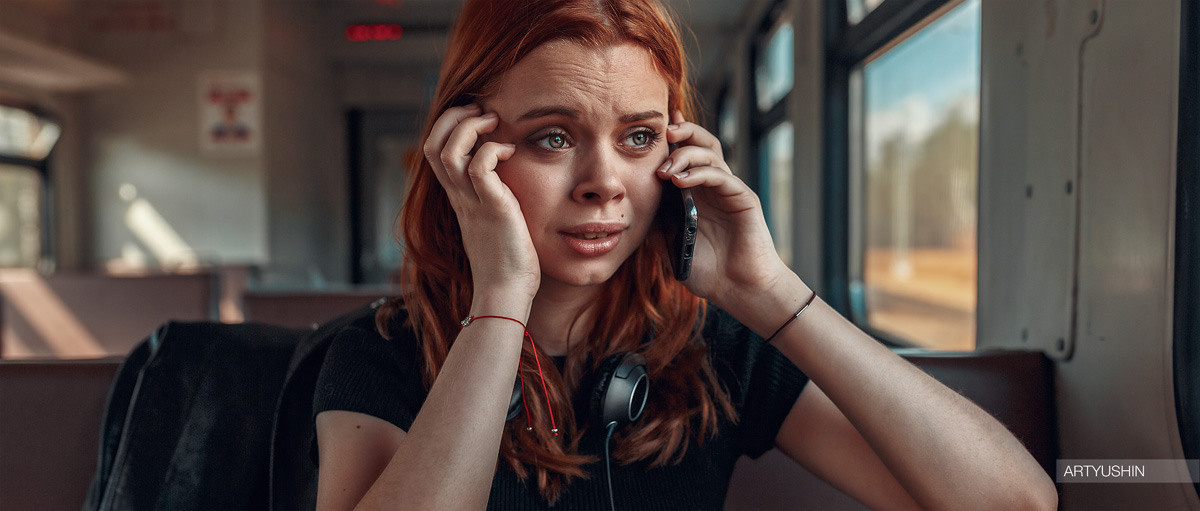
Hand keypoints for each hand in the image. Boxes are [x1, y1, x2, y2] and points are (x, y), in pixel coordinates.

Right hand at [424, 104, 539, 299]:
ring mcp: (472, 202)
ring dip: (470, 127)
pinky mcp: (492, 208)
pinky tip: (510, 152)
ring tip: (493, 122)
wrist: (505, 292)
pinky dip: (493, 150)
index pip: (435, 152)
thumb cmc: (507, 262)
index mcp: (458, 198)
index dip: (449, 127)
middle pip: (432, 145)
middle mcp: (459, 197)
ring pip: (448, 152)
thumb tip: (509, 179)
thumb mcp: (496, 221)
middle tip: (481, 111)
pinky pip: (479, 167)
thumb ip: (495, 198)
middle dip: (452, 118)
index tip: (476, 118)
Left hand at [657, 111, 792, 308]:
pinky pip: (721, 176)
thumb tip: (631, 206)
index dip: (672, 138)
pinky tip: (680, 181)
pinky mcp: (743, 198)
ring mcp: (729, 190)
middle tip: (663, 132)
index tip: (652, 129)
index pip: (686, 154)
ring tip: (665, 170)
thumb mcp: (669, 245)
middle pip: (702, 143)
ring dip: (686, 155)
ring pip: (711, 154)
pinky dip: (700, 173)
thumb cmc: (706, 270)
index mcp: (696, 192)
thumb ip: (655, 223)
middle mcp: (713, 186)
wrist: (737, 289)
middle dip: (683, 132)